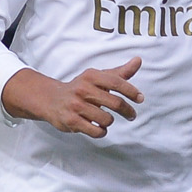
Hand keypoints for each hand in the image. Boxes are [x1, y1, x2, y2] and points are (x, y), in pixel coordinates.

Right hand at [3, 58, 142, 137]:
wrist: (51, 99)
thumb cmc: (81, 88)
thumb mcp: (99, 77)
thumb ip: (120, 72)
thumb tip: (138, 60)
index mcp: (91, 76)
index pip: (117, 83)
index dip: (132, 92)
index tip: (140, 99)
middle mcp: (82, 89)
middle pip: (115, 103)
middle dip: (127, 111)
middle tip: (131, 115)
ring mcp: (76, 105)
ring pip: (107, 119)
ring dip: (109, 121)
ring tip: (105, 119)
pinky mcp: (71, 121)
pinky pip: (96, 131)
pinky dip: (101, 131)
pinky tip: (98, 127)